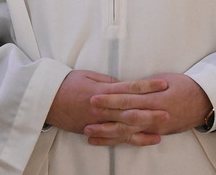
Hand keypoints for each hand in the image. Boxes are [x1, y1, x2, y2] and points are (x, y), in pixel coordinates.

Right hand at [46, 70, 169, 144]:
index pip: (130, 88)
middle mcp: (102, 108)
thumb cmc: (67, 83)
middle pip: (131, 110)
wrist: (46, 100)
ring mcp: (99, 122)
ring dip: (144, 128)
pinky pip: (115, 138)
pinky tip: (145, 140)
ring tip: (162, 128)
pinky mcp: (94, 131)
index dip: (148, 86)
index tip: (163, 84)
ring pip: (125, 127)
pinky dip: (130, 140)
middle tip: (169, 111)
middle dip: (151, 111)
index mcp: (103, 91)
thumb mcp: (88, 76)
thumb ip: (108, 81)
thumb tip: (124, 84)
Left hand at [85, 72, 211, 144]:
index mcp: (153, 99)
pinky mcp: (156, 133)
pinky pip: (136, 139)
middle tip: (87, 117)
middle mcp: (153, 115)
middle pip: (124, 118)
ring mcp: (154, 127)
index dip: (110, 99)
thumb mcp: (164, 79)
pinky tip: (107, 141)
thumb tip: (126, 86)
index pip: (127, 99)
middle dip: (104, 118)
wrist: (204, 102)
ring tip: (90, 132)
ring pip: (128, 132)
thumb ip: (144, 86)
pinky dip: (120, 141)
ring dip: (108, 133)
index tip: (94, 97)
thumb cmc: (184, 86)